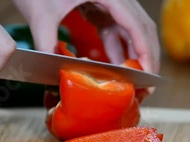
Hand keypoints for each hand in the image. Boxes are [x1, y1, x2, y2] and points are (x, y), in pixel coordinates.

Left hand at [12, 0, 159, 72]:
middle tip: (147, 86)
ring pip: (131, 30)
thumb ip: (48, 44)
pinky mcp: (101, 5)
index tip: (148, 78)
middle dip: (146, 58)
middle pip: (142, 28)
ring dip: (134, 55)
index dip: (146, 54)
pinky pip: (116, 29)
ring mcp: (110, 0)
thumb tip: (57, 75)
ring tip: (134, 81)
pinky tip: (116, 68)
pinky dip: (118, 48)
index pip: (137, 26)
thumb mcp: (40, 14)